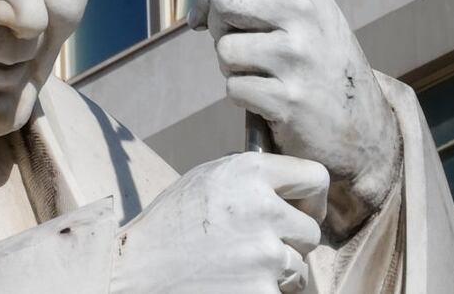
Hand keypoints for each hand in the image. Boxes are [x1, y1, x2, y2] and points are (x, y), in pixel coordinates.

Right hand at [111, 153, 327, 292]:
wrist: (137, 271)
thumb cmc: (168, 225)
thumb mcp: (204, 179)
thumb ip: (247, 175)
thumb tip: (284, 179)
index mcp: (249, 172)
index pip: (315, 177)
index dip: (309, 198)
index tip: (298, 211)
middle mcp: (263, 208)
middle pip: (310, 230)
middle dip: (289, 241)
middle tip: (256, 246)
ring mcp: (265, 254)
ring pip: (297, 265)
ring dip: (275, 270)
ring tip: (236, 266)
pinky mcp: (263, 290)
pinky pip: (282, 292)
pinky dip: (263, 291)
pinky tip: (234, 283)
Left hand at [188, 0, 400, 237]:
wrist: (358, 119)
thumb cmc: (313, 53)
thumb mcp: (291, 1)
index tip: (209, 11)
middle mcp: (303, 11)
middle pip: (221, 1)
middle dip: (218, 26)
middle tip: (238, 42)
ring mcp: (297, 55)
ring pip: (224, 49)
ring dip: (232, 66)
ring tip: (262, 71)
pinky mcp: (288, 98)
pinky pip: (233, 88)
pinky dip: (243, 95)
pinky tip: (269, 95)